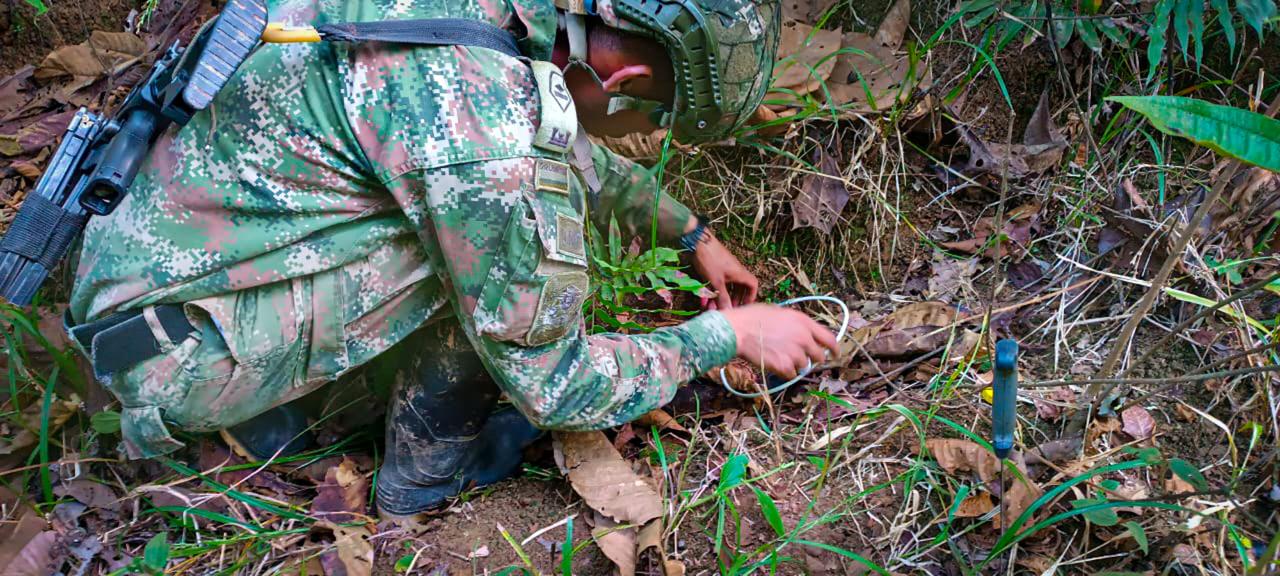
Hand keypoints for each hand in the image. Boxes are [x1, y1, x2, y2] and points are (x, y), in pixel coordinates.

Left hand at [689, 231, 758, 309]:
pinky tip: (704, 298)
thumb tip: (728, 311)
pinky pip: (718, 281)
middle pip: (740, 287)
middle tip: (728, 308)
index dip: (751, 296)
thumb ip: (722, 297)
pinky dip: (713, 290)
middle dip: (734, 299)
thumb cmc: (710, 260)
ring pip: (727, 285)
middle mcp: (735, 270)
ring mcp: (725, 268)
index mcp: (740, 273)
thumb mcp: (716, 281)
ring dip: (722, 296)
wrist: (698, 241)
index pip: (753, 285)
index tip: (745, 305)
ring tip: (713, 306)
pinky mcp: (715, 266)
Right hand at [719, 304, 837, 378]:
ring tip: (777, 354)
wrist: (737, 330)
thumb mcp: (779, 312)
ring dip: (794, 364)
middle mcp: (804, 338)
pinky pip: (791, 374)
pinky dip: (784, 371)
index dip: (834, 348)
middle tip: (799, 357)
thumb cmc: (752, 318)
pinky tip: (772, 361)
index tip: (835, 354)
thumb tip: (803, 332)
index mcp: (803, 322)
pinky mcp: (785, 366)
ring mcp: (795, 353)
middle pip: (819, 356)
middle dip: (811, 358)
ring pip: (803, 366)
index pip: (829, 338)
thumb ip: (796, 323)